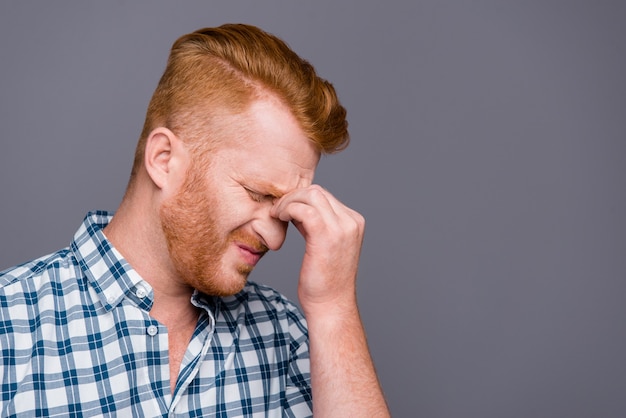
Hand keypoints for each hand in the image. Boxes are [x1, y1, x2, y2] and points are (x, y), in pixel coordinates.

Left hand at [270, 185, 364, 314]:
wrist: (330, 306)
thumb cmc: (324, 281)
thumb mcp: (324, 246)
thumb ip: (316, 224)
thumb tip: (297, 207)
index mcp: (353, 222)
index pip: (324, 196)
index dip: (301, 199)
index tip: (286, 212)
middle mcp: (351, 222)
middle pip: (317, 192)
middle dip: (293, 197)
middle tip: (278, 212)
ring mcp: (342, 228)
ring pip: (311, 195)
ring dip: (289, 202)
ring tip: (277, 215)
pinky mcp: (326, 236)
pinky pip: (303, 209)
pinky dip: (288, 209)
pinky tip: (279, 219)